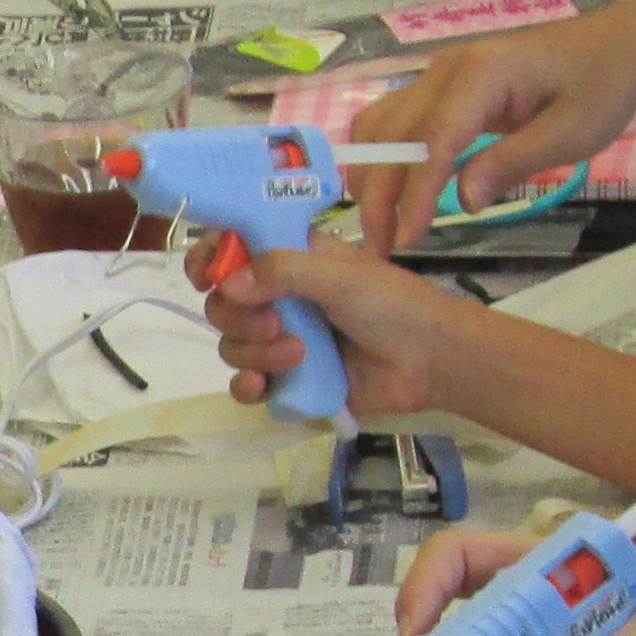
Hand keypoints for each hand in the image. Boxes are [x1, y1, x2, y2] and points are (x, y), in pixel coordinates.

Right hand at [200, 236, 472, 415]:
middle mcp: (280, 297)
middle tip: (276, 323)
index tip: (205, 274)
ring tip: (299, 356)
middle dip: (239, 316)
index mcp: (291, 259)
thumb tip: (226, 285)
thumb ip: (282, 271)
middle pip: (223, 304)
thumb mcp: (339, 275)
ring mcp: (282, 340)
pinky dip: (247, 385)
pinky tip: (263, 385)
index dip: (211, 258)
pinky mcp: (289, 381)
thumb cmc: (392, 305)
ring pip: (232, 345)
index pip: (233, 250)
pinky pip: (246, 384)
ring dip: (256, 352)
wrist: (430, 362)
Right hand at [347, 10, 635, 246]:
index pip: (432, 139)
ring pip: (379, 124)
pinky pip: (393, 119)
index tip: (406, 239)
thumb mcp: (572, 133)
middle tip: (382, 249)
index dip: (415, 193)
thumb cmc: (602, 87)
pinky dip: (381, 157)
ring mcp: (438, 74)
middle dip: (379, 194)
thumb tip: (465, 202)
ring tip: (381, 226)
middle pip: (390, 133)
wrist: (618, 45)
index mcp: (481, 74)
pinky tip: (389, 193)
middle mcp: (446, 68)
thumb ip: (514, 162)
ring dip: (371, 176)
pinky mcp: (440, 86)